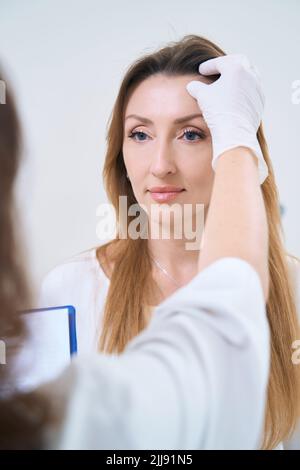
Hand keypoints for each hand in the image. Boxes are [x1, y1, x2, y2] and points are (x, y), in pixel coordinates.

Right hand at [186, 54, 267, 184]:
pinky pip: (253, 89)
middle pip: (239, 62)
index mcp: (236, 69)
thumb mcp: (202, 96)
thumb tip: (191, 85)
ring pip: (250, 74)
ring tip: (229, 80)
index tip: (201, 69)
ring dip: (239, 74)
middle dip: (227, 64)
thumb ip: (196, 87)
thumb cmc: (218, 111)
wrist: (234, 132)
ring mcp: (257, 88)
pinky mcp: (260, 101)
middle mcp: (250, 74)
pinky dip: (244, 87)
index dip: (208, 66)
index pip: (220, 62)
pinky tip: (237, 95)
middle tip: (218, 68)